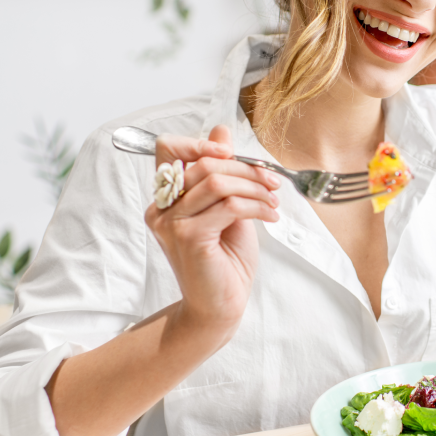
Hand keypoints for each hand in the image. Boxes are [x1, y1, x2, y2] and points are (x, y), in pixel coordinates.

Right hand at [144, 125, 280, 338]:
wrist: (221, 306)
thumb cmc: (224, 260)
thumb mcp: (227, 207)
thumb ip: (222, 172)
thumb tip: (222, 129)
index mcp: (166, 197)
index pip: (167, 148)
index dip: (199, 141)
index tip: (230, 151)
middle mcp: (161, 208)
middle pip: (203, 163)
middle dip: (246, 168)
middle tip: (272, 181)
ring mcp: (171, 223)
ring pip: (217, 182)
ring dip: (254, 187)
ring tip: (273, 199)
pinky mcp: (189, 238)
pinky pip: (228, 206)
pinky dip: (256, 205)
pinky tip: (271, 215)